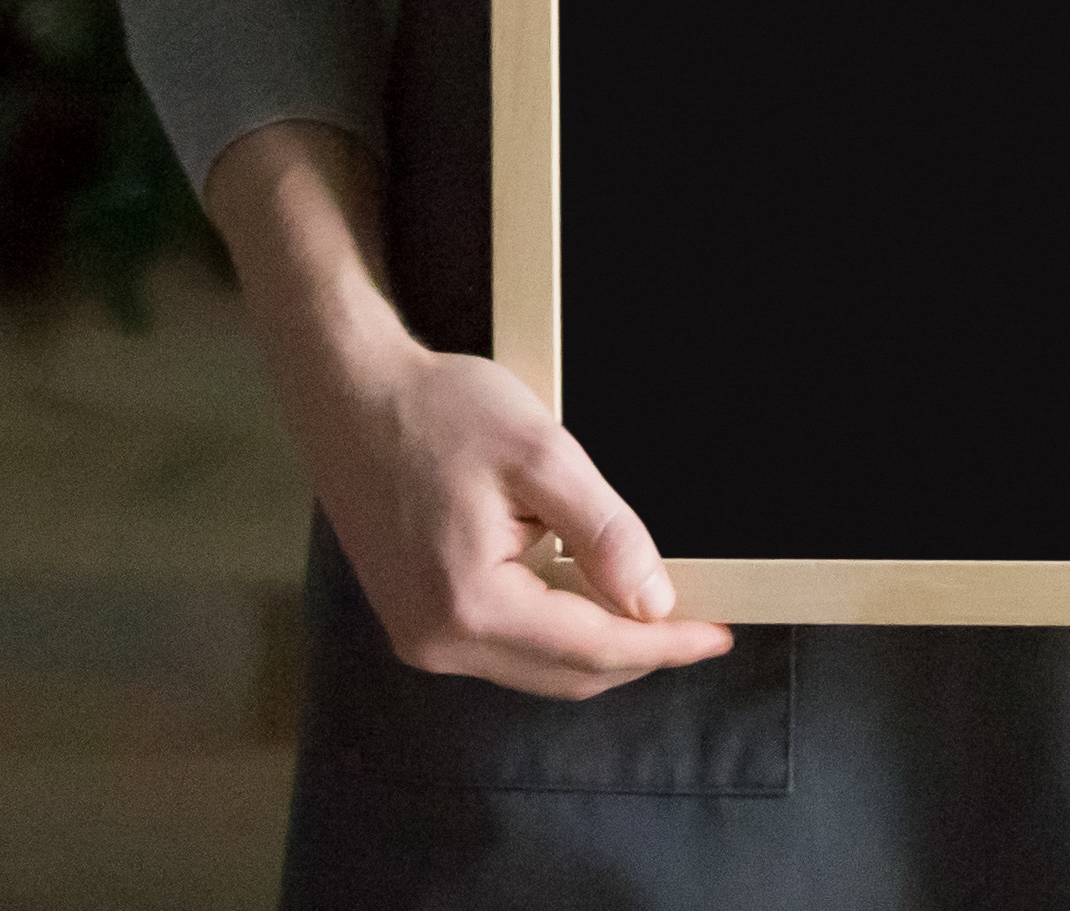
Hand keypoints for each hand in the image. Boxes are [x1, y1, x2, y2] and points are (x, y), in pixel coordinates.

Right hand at [212, 122, 731, 699]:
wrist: (348, 395)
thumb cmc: (440, 411)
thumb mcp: (541, 454)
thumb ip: (603, 532)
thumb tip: (655, 601)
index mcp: (469, 605)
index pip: (590, 649)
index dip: (662, 645)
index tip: (720, 634)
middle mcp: (438, 642)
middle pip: (564, 674)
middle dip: (637, 653)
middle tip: (700, 625)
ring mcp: (420, 638)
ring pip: (535, 667)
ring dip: (597, 646)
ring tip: (656, 612)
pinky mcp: (414, 621)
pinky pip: (504, 648)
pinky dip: (556, 632)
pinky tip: (590, 598)